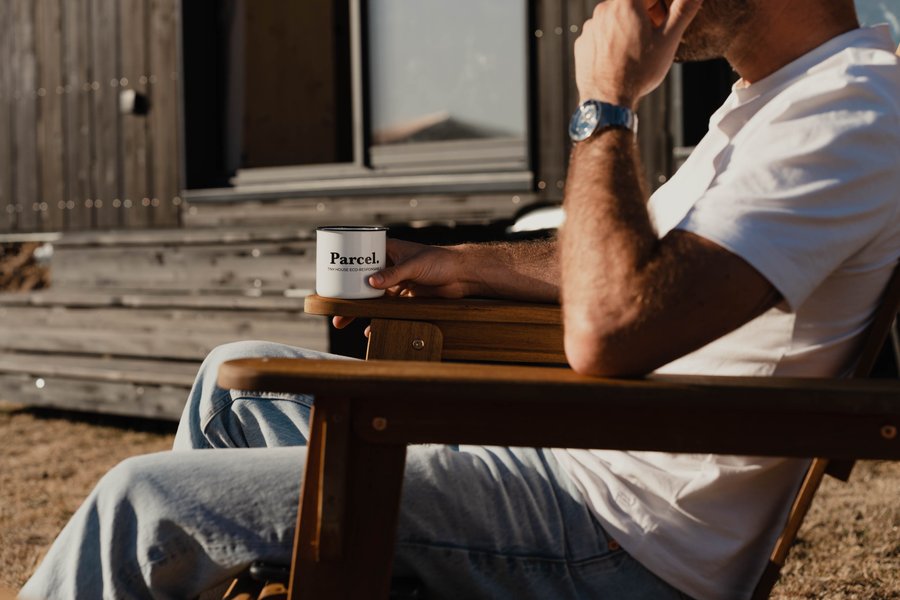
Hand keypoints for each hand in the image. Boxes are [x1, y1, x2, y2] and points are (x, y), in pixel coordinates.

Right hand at [332, 239, 471, 328]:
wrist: (462, 275)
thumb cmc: (441, 260)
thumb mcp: (414, 265)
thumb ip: (393, 274)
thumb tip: (371, 282)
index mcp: (388, 250)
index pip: (361, 257)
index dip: (346, 268)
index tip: (331, 279)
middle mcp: (389, 266)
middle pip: (362, 281)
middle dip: (348, 295)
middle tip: (334, 308)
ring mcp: (397, 282)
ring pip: (372, 297)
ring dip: (360, 309)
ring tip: (344, 321)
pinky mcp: (405, 297)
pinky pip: (387, 308)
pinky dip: (378, 318)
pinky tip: (370, 329)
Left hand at [574, 0, 702, 107]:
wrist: (608, 100)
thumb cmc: (639, 71)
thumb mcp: (668, 39)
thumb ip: (683, 10)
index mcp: (626, 3)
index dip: (659, 6)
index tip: (662, 22)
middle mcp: (604, 9)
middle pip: (630, 3)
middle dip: (644, 15)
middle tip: (652, 38)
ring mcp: (590, 27)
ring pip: (615, 19)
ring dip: (627, 28)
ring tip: (636, 52)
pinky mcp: (582, 43)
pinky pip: (601, 34)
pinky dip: (611, 41)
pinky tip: (620, 59)